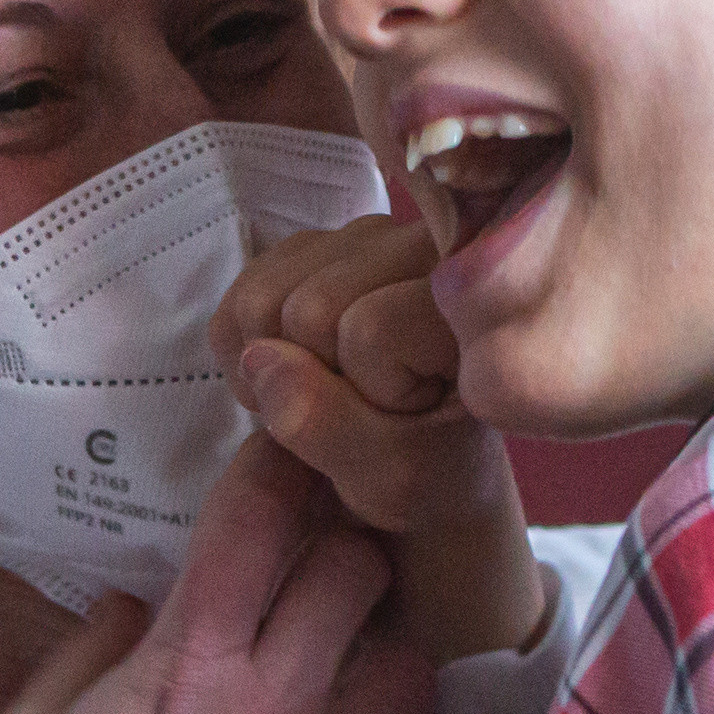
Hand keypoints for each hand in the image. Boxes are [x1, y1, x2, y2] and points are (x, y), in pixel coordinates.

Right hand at [0, 435, 521, 713]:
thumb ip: (85, 650)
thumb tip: (134, 600)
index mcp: (184, 669)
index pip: (260, 516)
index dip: (280, 466)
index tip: (290, 451)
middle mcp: (275, 712)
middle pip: (357, 570)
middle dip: (341, 557)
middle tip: (325, 575)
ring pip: (417, 665)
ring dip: (394, 656)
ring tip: (367, 670)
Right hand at [212, 216, 548, 663]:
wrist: (428, 461)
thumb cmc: (429, 471)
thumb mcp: (393, 478)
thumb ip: (330, 428)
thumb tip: (260, 360)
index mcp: (470, 294)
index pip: (370, 330)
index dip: (371, 392)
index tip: (410, 414)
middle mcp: (422, 241)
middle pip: (309, 308)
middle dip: (313, 378)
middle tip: (357, 411)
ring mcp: (365, 235)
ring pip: (264, 294)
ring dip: (275, 364)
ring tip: (331, 395)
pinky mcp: (316, 245)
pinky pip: (243, 290)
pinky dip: (249, 345)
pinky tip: (299, 371)